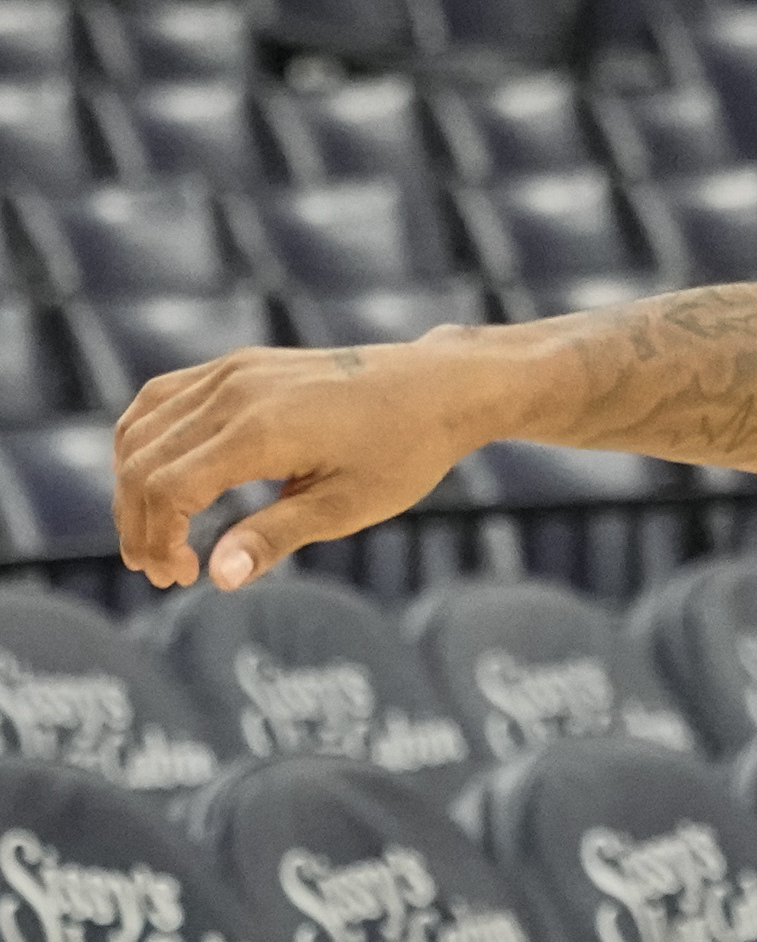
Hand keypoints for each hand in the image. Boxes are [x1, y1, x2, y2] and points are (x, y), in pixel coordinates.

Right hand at [113, 330, 508, 593]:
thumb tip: (219, 577)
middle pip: (143, 462)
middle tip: (163, 572)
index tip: (180, 577)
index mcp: (258, 431)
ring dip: (133, 484)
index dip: (158, 540)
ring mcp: (231, 371)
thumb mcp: (347, 507)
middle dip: (138, 523)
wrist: (438, 387)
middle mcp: (233, 392)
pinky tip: (155, 479)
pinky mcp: (237, 364)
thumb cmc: (404, 451)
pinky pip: (162, 399)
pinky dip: (144, 442)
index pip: (167, 489)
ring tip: (155, 535)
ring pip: (141, 428)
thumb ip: (275, 537)